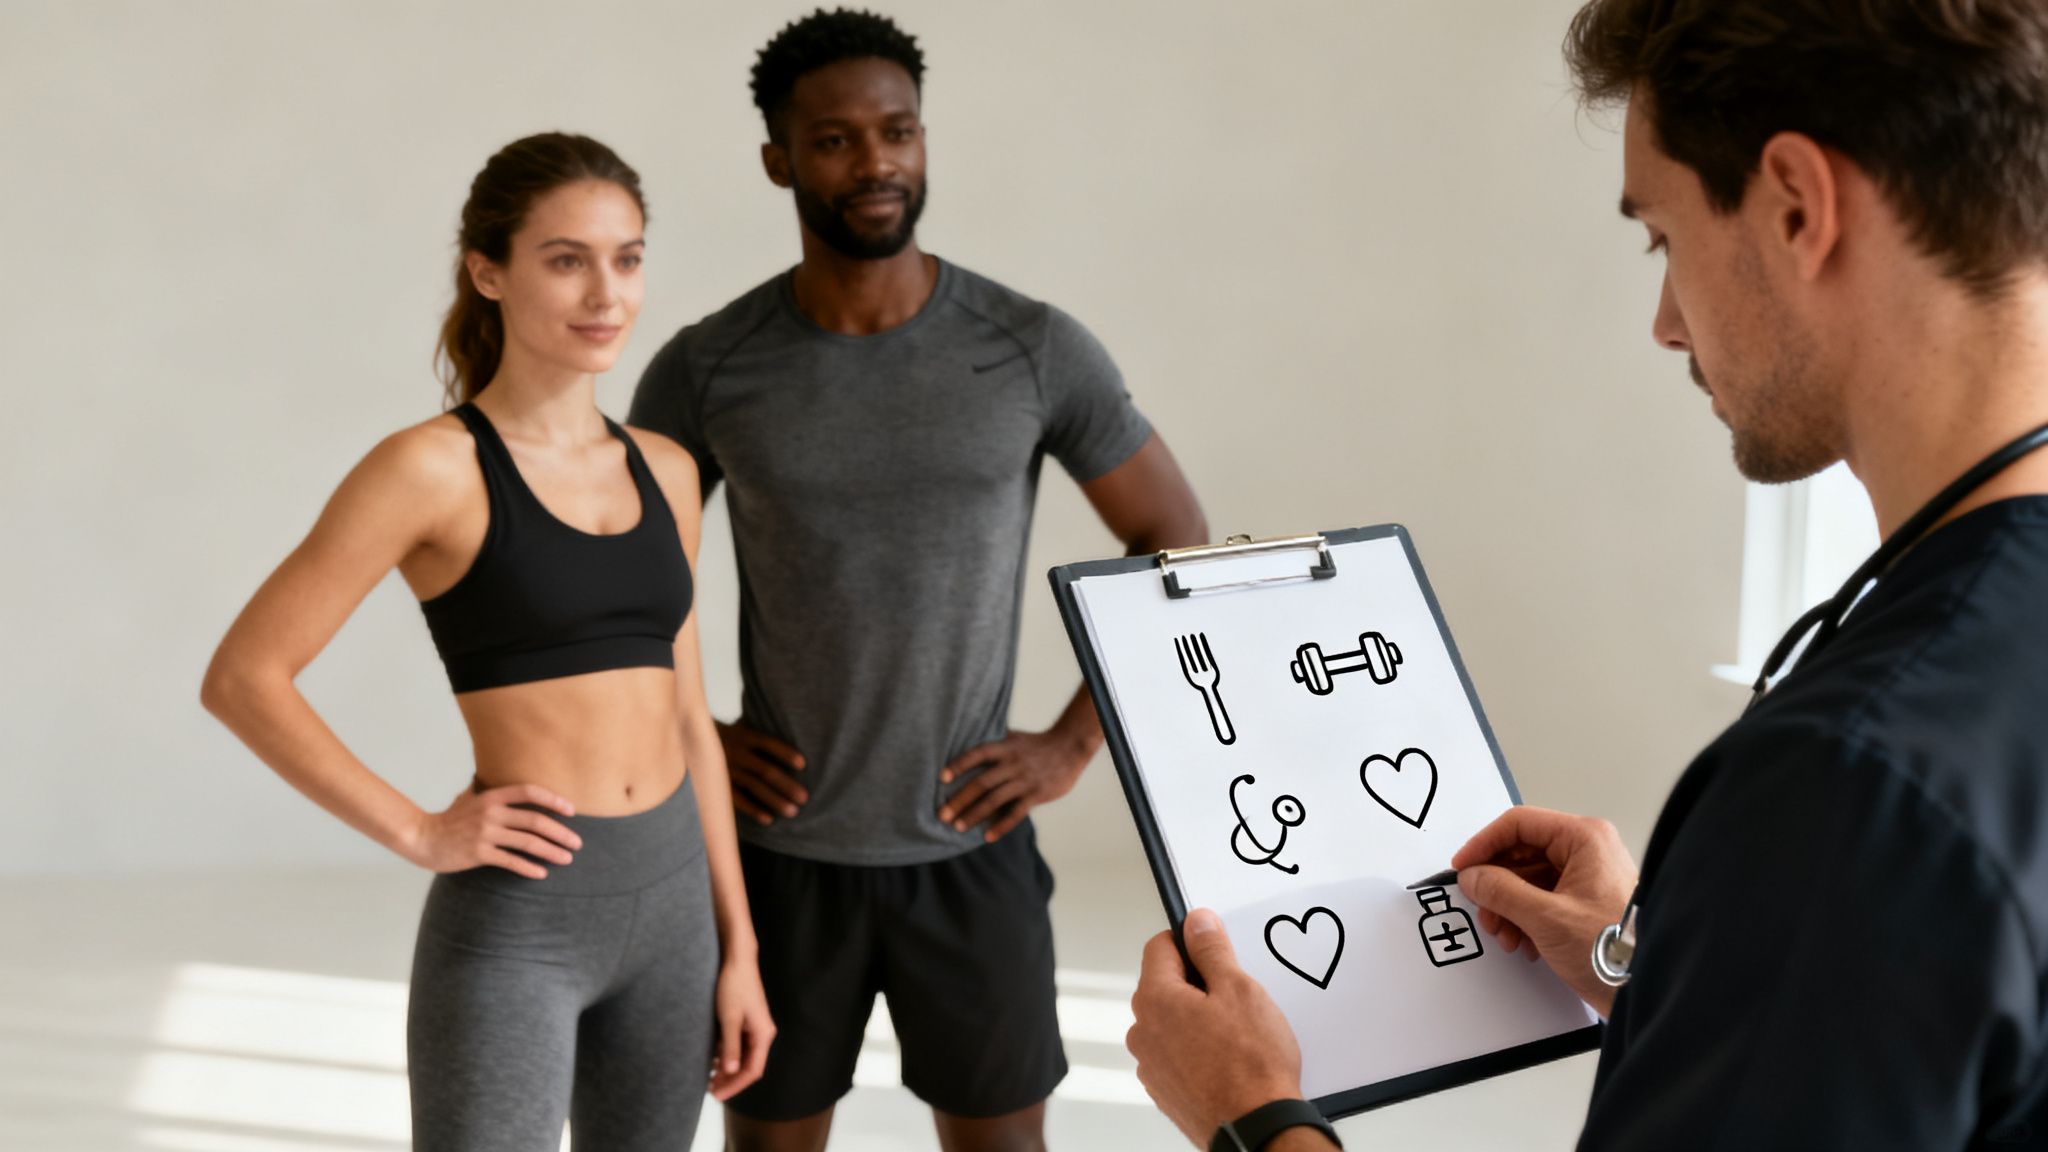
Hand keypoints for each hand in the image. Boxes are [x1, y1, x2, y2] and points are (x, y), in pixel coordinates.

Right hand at [403, 783, 581, 878]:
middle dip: (561, 832)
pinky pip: (511, 861)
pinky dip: (529, 868)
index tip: (572, 810)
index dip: (553, 800)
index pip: (529, 792)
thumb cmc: (449, 819)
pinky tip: (542, 873)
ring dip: (551, 851)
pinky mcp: (479, 853)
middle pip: (536, 821)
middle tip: (577, 843)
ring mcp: (485, 833)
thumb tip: (494, 779)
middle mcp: (491, 813)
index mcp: (492, 797)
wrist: (422, 839)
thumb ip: (486, 790)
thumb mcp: (468, 799)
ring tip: (567, 859)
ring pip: (528, 842)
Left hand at [708, 956, 774, 1100]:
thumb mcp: (729, 1019)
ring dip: (727, 1068)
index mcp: (763, 1035)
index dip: (736, 1085)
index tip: (718, 1095)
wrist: (737, 960)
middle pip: (748, 1065)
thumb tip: (730, 1072)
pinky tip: (712, 1060)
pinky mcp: (745, 1021)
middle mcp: (762, 1033)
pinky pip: (737, 1044)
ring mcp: (754, 1027)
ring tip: (709, 1078)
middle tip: (710, 1090)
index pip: (753, 1070)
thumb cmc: (734, 986)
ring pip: (742, 1056)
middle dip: (730, 1080)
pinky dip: (726, 1054)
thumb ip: (731, 1046)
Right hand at [717, 721, 807, 825]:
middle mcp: (736, 753)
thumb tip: (794, 734)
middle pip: (765, 770)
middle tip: (804, 798)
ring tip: (793, 811)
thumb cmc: (727, 735)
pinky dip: (753, 810)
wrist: (690, 740)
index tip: (803, 765)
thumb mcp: (741, 727)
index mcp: (744, 735)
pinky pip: (737, 800)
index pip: (768, 744)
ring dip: (775, 800)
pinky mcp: (718, 786)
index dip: (786, 753)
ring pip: (754, 787)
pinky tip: (769, 819)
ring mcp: (727, 770)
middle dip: (787, 785)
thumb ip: (761, 731)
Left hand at [938, 727, 1091, 841]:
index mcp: (1005, 747)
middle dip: (960, 799)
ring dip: (974, 814)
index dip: (959, 765)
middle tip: (942, 815)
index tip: (941, 778)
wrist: (1070, 746)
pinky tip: (987, 837)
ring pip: (995, 800)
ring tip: (958, 827)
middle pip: (982, 782)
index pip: (977, 754)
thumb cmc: (1037, 744)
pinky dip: (1000, 826)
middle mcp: (1013, 763)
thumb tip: (965, 748)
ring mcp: (1025, 780)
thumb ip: (993, 745)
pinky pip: (1016, 813)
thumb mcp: (1014, 738)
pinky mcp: (1037, 794)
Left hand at [1128, 909, 1306, 1145]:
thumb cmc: (1251, 1066)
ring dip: (1198, 1019)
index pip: (1159, 946)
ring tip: (1236, 1034)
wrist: (1257, 1129)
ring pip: (1172, 1022)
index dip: (1190, 941)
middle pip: (1165, 985)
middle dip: (1198, 983)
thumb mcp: (1239, 989)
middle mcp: (1143, 1031)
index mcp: (1155, 999)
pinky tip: (1228, 1059)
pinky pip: (1178, 1054)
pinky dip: (1198, 1050)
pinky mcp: (1165, 1090)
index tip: (1213, 948)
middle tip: (1235, 997)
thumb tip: (1197, 921)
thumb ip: (1212, 949)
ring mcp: (1151, 1064)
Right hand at [1452, 805, 1637, 1014]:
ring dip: (1509, 908)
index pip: (1518, 824)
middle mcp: (1587, 850)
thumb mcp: (1546, 918)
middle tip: (1485, 912)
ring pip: (1529, 879)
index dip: (1484, 845)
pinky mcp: (1587, 902)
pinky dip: (1526, 919)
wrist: (1650, 988)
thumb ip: (1501, 891)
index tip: (1463, 868)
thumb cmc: (1613, 950)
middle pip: (1522, 854)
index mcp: (1584, 839)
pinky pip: (1543, 898)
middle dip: (1497, 886)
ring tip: (1506, 937)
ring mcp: (1588, 876)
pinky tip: (1525, 943)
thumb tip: (1472, 877)